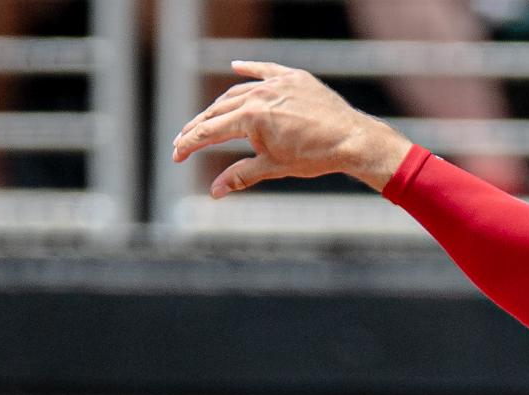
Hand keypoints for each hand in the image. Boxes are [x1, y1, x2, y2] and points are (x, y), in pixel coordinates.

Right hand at [171, 61, 412, 195]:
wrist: (352, 139)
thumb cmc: (314, 157)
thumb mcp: (273, 167)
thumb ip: (240, 176)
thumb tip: (214, 192)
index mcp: (251, 117)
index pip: (211, 131)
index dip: (190, 143)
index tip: (177, 154)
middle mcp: (259, 95)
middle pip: (219, 110)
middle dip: (200, 126)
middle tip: (184, 140)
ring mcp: (277, 84)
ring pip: (239, 92)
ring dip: (221, 106)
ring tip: (209, 118)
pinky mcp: (294, 78)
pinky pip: (266, 70)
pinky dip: (250, 69)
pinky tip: (236, 68)